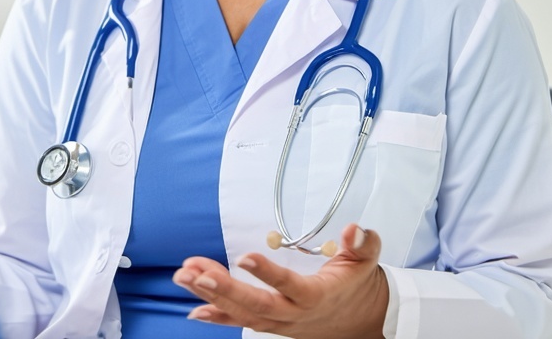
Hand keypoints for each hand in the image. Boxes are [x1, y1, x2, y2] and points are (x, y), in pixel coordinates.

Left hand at [172, 223, 388, 338]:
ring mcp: (280, 321)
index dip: (268, 274)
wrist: (362, 320)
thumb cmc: (357, 286)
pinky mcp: (270, 323)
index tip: (245, 257)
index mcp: (317, 295)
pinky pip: (240, 322)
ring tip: (185, 276)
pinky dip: (216, 315)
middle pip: (257, 306)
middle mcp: (295, 313)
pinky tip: (194, 307)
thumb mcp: (366, 261)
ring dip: (211, 295)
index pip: (291, 287)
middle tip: (197, 273)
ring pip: (243, 314)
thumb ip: (362, 244)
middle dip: (225, 290)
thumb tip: (353, 229)